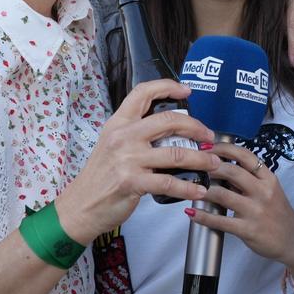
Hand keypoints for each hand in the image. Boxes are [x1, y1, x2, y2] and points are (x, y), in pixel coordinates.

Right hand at [56, 79, 218, 243]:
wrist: (80, 206)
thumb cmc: (99, 176)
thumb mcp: (111, 144)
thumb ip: (134, 132)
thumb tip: (168, 128)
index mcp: (118, 123)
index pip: (143, 93)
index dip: (167, 87)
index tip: (186, 90)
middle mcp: (123, 136)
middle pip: (168, 121)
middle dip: (196, 127)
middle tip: (209, 137)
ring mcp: (128, 159)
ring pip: (175, 153)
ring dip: (201, 159)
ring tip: (213, 163)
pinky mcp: (132, 182)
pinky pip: (169, 183)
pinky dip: (188, 187)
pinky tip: (198, 190)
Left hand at [189, 142, 293, 266]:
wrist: (293, 240)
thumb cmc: (277, 212)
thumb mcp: (269, 190)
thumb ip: (248, 179)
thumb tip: (220, 168)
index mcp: (268, 178)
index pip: (245, 156)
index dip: (224, 148)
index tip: (207, 146)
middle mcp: (263, 191)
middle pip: (232, 171)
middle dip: (209, 166)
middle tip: (194, 165)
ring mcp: (256, 211)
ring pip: (223, 195)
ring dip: (203, 190)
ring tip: (189, 187)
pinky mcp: (248, 230)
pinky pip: (221, 221)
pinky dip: (203, 216)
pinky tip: (192, 213)